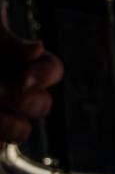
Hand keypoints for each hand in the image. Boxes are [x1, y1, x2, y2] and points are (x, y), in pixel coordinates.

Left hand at [0, 28, 62, 146]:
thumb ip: (11, 42)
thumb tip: (38, 49)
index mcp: (18, 61)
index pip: (51, 69)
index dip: (44, 76)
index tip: (24, 81)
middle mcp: (12, 87)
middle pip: (41, 104)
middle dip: (26, 102)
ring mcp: (2, 110)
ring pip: (20, 131)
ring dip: (10, 126)